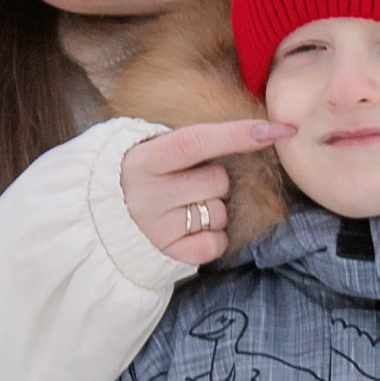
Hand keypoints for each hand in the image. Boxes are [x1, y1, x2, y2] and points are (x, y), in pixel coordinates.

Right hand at [119, 117, 293, 267]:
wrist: (100, 217)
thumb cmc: (140, 174)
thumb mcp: (150, 148)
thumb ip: (189, 139)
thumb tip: (255, 127)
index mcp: (143, 159)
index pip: (197, 141)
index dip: (238, 133)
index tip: (280, 129)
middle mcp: (146, 193)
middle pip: (217, 180)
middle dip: (215, 180)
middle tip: (188, 182)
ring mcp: (155, 227)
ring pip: (219, 212)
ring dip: (214, 210)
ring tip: (184, 207)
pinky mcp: (165, 253)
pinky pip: (214, 244)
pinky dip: (213, 238)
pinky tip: (191, 229)